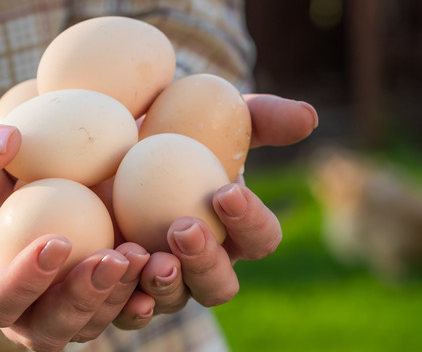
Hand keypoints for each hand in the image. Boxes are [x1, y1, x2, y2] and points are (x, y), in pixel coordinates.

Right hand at [0, 121, 149, 351]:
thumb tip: (8, 141)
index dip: (24, 282)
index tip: (57, 241)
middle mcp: (15, 308)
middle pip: (47, 329)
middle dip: (82, 299)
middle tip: (113, 260)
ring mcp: (53, 304)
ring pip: (88, 324)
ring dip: (117, 298)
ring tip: (143, 256)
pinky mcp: (87, 291)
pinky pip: (115, 306)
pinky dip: (142, 290)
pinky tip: (165, 263)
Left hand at [113, 94, 317, 328]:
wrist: (116, 137)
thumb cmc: (178, 127)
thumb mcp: (218, 114)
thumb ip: (263, 117)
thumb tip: (308, 117)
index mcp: (237, 229)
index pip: (261, 238)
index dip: (250, 221)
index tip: (225, 192)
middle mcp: (205, 263)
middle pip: (219, 286)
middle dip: (205, 263)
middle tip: (183, 229)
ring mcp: (164, 279)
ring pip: (175, 300)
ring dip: (164, 283)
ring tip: (142, 252)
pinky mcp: (121, 285)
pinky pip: (124, 307)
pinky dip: (121, 295)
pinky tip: (113, 267)